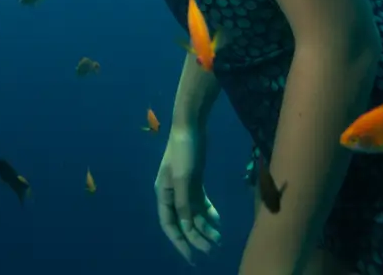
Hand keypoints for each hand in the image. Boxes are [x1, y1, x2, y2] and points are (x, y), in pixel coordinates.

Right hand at [155, 124, 221, 264]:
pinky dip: (207, 212)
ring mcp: (183, 186)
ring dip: (204, 226)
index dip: (180, 242)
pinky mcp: (194, 180)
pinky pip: (200, 202)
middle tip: (212, 248)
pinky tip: (217, 220)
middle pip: (183, 221)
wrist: (190, 125)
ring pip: (193, 213)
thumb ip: (184, 204)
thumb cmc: (184, 151)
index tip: (192, 257)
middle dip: (196, 236)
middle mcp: (171, 193)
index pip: (170, 224)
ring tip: (218, 237)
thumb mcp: (183, 178)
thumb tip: (187, 227)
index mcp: (163, 193)